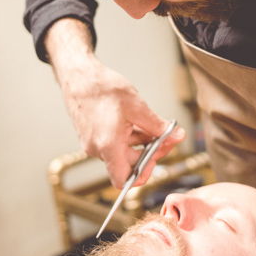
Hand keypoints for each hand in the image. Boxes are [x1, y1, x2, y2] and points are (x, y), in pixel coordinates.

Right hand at [45, 19, 184, 187]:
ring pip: (122, 152)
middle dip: (149, 152)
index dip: (142, 175)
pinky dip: (129, 137)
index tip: (155, 159)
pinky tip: (137, 122)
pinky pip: (114, 144)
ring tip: (152, 125)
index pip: (123, 180)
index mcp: (108, 145)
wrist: (79, 76)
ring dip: (140, 143)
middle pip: (128, 164)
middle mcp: (97, 149)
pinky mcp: (92, 136)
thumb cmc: (102, 88)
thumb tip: (177, 135)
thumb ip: (158, 125)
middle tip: (165, 138)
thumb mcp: (137, 107)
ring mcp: (93, 143)